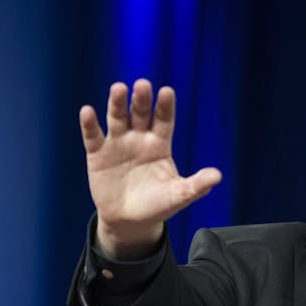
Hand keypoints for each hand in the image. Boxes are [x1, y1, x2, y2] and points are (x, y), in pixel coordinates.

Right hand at [79, 78, 221, 258]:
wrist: (129, 220)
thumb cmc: (158, 205)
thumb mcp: (178, 196)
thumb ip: (196, 185)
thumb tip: (218, 176)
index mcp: (160, 144)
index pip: (164, 120)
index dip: (165, 107)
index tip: (167, 92)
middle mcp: (139, 138)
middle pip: (140, 113)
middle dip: (141, 99)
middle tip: (143, 85)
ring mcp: (117, 143)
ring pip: (117, 118)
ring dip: (117, 103)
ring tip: (118, 88)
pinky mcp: (97, 154)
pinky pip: (93, 136)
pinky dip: (89, 124)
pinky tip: (87, 112)